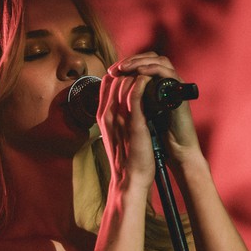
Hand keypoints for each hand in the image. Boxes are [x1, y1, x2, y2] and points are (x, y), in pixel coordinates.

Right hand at [97, 58, 155, 189]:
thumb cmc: (127, 156)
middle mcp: (106, 114)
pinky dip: (142, 84)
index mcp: (102, 115)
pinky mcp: (133, 123)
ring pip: (123, 83)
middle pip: (113, 79)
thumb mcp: (117, 132)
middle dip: (128, 71)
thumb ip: (118, 115)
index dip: (119, 73)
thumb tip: (125, 102)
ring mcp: (118, 118)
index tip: (133, 74)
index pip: (106, 83)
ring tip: (149, 76)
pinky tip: (149, 81)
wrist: (130, 178)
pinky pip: (134, 95)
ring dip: (137, 75)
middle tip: (143, 72)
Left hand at [107, 53, 202, 170]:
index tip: (111, 72)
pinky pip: (168, 73)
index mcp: (156, 86)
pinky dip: (153, 69)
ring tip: (125, 68)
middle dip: (131, 60)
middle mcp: (166, 82)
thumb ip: (131, 102)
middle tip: (117, 68)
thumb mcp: (139, 115)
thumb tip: (112, 93)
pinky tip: (140, 73)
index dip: (126, 64)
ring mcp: (174, 86)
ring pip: (159, 61)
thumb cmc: (159, 137)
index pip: (142, 63)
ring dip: (140, 61)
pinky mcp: (179, 92)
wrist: (177, 150)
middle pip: (151, 57)